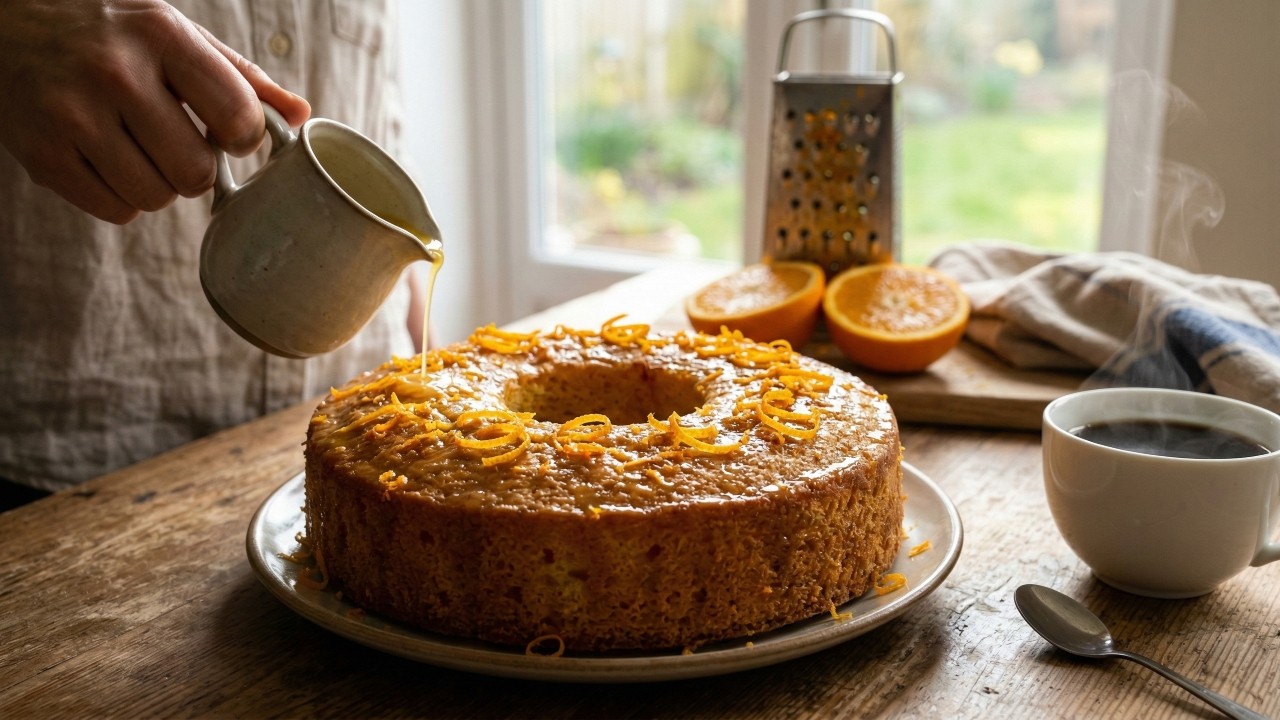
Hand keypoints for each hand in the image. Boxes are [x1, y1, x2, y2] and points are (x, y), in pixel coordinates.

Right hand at [0, 0, 311, 223]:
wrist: (5, 22)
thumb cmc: (111, 32)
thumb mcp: (176, 34)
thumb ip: (240, 77)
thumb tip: (301, 115)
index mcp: (160, 35)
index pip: (237, 115)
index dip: (244, 136)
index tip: (228, 130)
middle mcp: (113, 73)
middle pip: (195, 172)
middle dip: (198, 168)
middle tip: (177, 143)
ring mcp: (70, 115)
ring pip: (155, 198)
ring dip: (159, 186)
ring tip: (138, 149)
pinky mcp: (40, 153)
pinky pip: (115, 211)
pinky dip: (122, 197)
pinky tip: (108, 160)